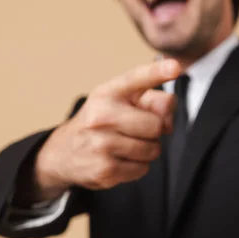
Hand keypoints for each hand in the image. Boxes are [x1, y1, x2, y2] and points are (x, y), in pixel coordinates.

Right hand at [32, 59, 180, 200]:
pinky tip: (118, 159)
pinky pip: (143, 169)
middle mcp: (101, 115)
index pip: (136, 78)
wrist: (63, 152)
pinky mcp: (104, 170)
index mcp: (108, 92)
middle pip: (156, 124)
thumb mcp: (121, 101)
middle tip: (135, 130)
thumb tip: (168, 119)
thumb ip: (153, 101)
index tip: (175, 66)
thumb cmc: (102, 120)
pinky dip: (137, 167)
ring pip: (153, 149)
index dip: (157, 72)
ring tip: (125, 144)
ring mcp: (101, 144)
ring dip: (146, 150)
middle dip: (153, 130)